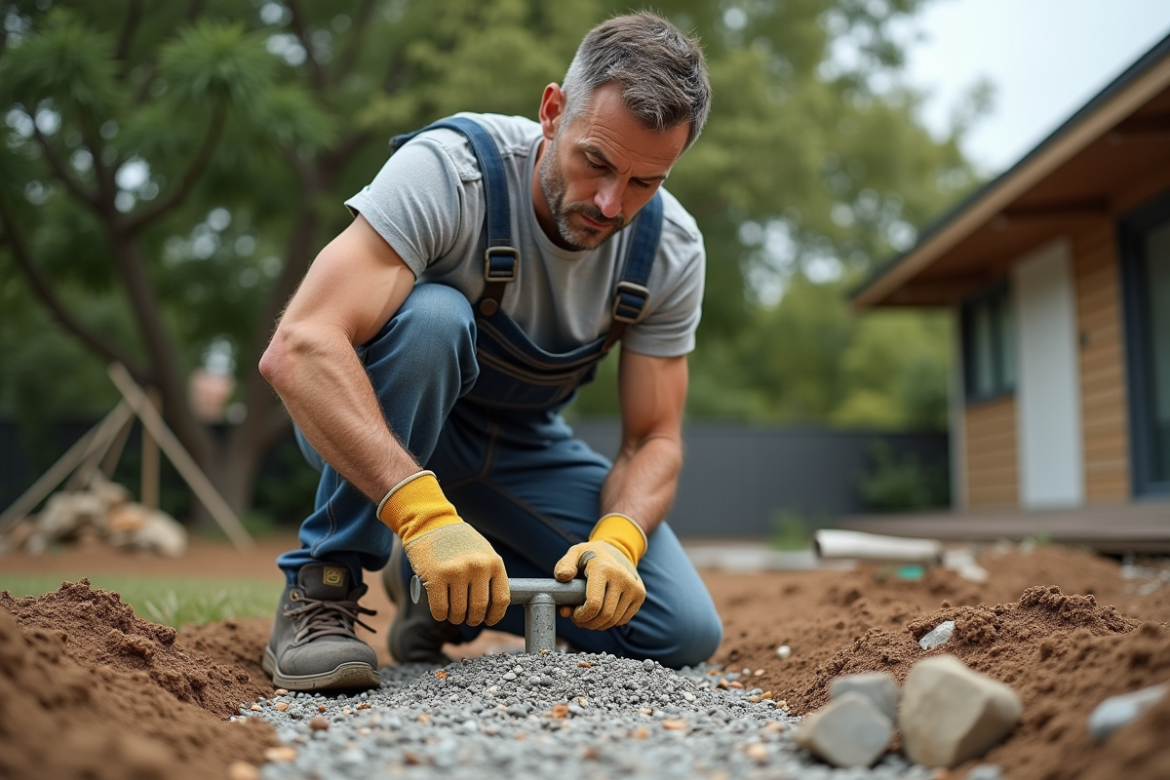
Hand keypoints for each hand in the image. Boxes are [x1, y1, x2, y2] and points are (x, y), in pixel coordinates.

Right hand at [377, 471, 508, 624]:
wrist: (430, 522)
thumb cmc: (458, 541)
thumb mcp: (483, 551)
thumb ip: (490, 572)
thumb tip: (496, 603)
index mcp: (494, 562)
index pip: (500, 599)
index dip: (495, 615)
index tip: (488, 619)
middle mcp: (478, 567)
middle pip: (479, 608)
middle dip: (473, 619)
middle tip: (467, 618)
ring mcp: (457, 572)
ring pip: (458, 611)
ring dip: (455, 619)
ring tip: (453, 615)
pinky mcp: (435, 577)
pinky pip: (440, 609)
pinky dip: (440, 615)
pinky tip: (440, 613)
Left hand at [553, 514, 646, 629]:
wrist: (618, 549)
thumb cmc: (590, 555)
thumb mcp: (574, 553)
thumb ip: (564, 565)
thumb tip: (563, 578)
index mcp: (603, 568)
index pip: (594, 604)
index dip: (582, 616)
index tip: (574, 614)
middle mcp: (622, 577)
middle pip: (605, 615)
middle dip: (589, 623)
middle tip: (579, 620)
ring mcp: (634, 586)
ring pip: (614, 620)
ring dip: (599, 624)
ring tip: (589, 617)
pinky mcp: (640, 594)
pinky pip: (624, 619)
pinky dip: (611, 622)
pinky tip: (602, 613)